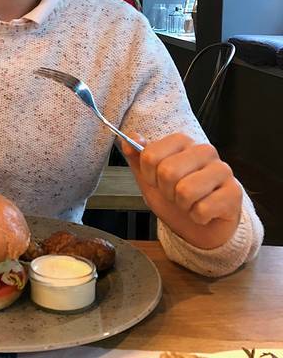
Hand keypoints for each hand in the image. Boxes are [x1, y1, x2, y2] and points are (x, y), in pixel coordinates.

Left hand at [121, 133, 241, 248]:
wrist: (199, 227)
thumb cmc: (174, 198)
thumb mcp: (149, 179)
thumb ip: (137, 158)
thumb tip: (130, 138)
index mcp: (182, 142)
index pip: (151, 154)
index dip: (148, 175)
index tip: (156, 181)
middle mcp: (205, 151)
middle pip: (167, 171)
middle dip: (166, 191)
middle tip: (174, 195)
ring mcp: (222, 170)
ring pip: (186, 191)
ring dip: (182, 205)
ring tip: (189, 203)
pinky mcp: (235, 192)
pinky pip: (203, 209)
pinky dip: (197, 217)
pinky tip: (204, 213)